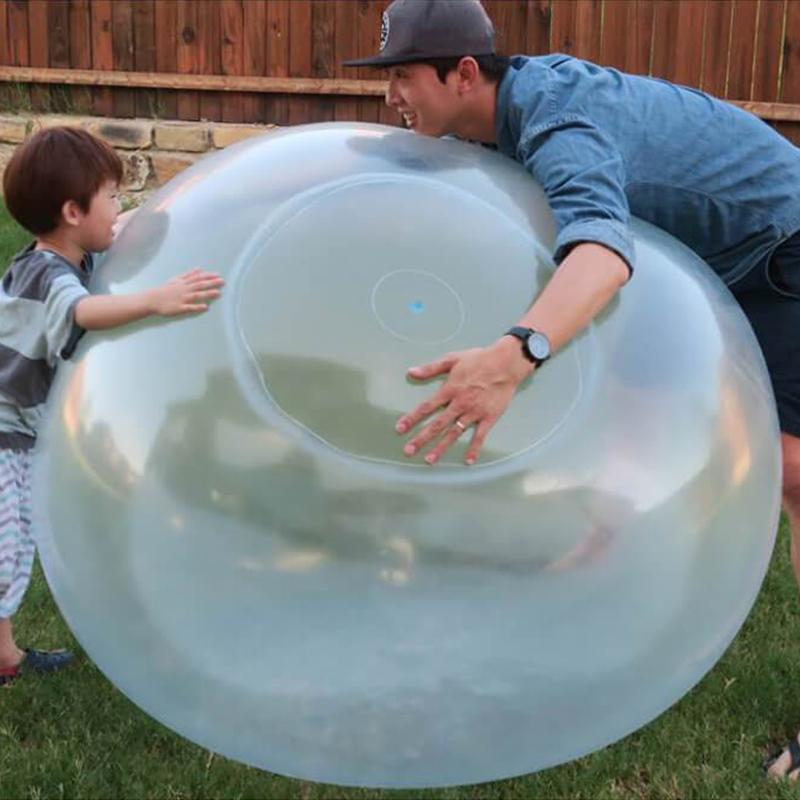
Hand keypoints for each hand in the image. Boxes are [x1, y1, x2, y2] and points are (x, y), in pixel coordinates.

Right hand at [148, 268, 223, 315]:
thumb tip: (199, 269)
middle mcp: (184, 290)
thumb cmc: (166, 290)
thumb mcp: (176, 279)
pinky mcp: (179, 308)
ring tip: (218, 293)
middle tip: (223, 282)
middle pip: (199, 285)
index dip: (208, 276)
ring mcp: (182, 299)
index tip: (218, 275)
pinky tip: (205, 307)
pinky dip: (197, 307)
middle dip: (211, 283)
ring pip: (196, 295)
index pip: (198, 278)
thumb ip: (189, 275)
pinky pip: (189, 307)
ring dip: (207, 294)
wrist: (153, 299)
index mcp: (184, 283)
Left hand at [395, 337, 533, 465]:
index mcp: (450, 390)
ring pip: (455, 433)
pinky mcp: (489, 418)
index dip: (412, 418)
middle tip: (408, 451)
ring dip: (441, 447)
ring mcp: (474, 413)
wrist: (506, 363)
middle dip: (422, 439)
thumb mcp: (452, 359)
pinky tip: (468, 461)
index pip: (426, 407)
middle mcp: (459, 404)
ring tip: (429, 460)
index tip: (399, 429)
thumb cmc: (478, 359)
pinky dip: (474, 449)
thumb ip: (431, 368)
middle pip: (437, 425)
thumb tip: (410, 372)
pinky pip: (480, 436)